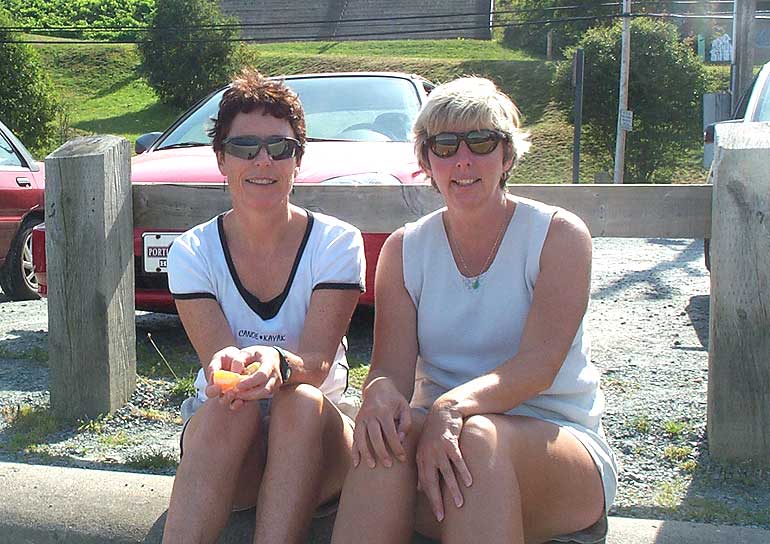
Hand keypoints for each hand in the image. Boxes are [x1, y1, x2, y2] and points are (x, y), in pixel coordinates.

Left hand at [205, 346, 280, 409]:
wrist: (275, 359)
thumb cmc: (259, 354)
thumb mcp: (249, 351)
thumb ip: (240, 360)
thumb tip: (234, 373)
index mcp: (270, 363)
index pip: (262, 375)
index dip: (250, 382)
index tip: (237, 385)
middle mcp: (276, 376)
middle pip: (264, 389)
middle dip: (248, 393)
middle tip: (234, 393)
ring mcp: (276, 384)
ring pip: (264, 395)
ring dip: (250, 397)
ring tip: (237, 395)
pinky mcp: (273, 390)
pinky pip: (263, 397)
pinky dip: (252, 398)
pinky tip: (242, 396)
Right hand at [352, 377, 411, 468]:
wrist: (378, 387)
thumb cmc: (394, 400)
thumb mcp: (405, 407)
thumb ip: (406, 423)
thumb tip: (401, 439)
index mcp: (384, 411)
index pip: (390, 432)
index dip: (396, 447)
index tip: (402, 459)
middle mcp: (370, 415)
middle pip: (374, 436)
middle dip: (381, 452)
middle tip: (388, 465)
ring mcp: (361, 419)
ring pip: (361, 438)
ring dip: (365, 453)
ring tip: (371, 466)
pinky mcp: (356, 422)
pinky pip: (354, 438)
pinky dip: (354, 451)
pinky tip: (356, 464)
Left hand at [416, 403, 472, 521]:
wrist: (444, 411)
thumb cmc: (436, 433)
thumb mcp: (426, 448)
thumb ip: (425, 465)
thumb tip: (421, 487)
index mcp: (420, 458)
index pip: (423, 483)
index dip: (430, 499)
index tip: (436, 514)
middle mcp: (427, 454)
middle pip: (431, 481)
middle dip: (436, 500)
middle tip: (441, 515)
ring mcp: (438, 448)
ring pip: (446, 473)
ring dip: (453, 489)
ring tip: (459, 503)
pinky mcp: (450, 442)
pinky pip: (457, 460)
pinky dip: (463, 471)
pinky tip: (469, 482)